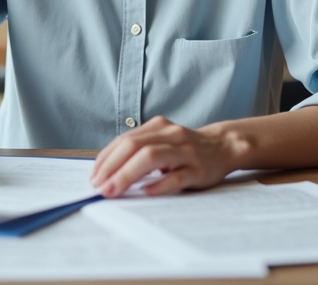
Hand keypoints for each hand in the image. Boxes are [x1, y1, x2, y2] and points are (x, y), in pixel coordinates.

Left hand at [89, 116, 244, 196]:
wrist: (223, 146)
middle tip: (98, 187)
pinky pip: (176, 176)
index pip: (124, 140)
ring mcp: (185, 151)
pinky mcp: (198, 169)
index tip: (94, 176)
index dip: (106, 158)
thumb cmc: (185, 149)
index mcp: (158, 127)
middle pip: (134, 146)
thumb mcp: (162, 141)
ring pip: (152, 157)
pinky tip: (146, 192)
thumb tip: (106, 172)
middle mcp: (170, 135)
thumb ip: (139, 150)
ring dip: (128, 175)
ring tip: (113, 190)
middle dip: (112, 167)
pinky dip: (159, 184)